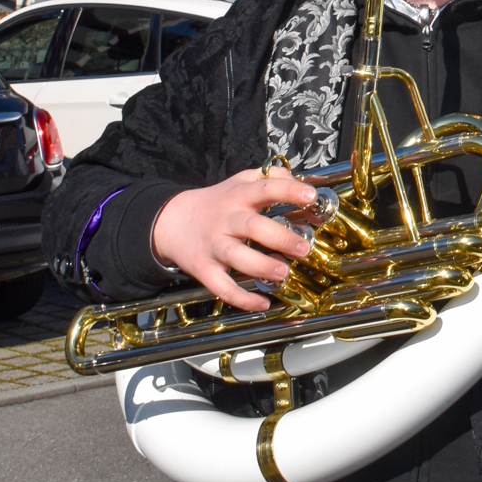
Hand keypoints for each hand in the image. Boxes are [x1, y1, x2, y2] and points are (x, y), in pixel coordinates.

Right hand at [150, 167, 317, 311]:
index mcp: (239, 196)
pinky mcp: (204, 268)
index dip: (289, 190)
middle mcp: (227, 219)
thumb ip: (270, 178)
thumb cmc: (216, 203)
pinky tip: (262, 303)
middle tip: (303, 248)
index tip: (310, 196)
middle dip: (281, 238)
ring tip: (282, 272)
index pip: (265, 188)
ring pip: (237, 257)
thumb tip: (301, 184)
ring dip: (262, 266)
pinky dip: (242, 299)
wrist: (172, 221)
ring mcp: (214, 245)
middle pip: (253, 226)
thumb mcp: (239, 182)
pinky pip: (222, 287)